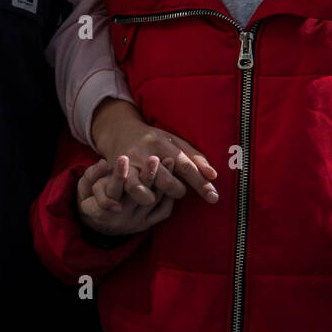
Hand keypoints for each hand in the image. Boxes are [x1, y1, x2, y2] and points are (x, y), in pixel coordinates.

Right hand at [76, 156, 175, 235]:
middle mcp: (121, 219)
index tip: (123, 157)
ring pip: (152, 201)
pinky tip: (173, 177)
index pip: (112, 191)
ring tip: (169, 161)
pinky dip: (169, 195)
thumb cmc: (91, 198)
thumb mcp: (85, 187)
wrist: (100, 223)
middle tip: (153, 158)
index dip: (118, 175)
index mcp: (101, 210)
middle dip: (146, 176)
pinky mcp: (147, 224)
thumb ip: (92, 174)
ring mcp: (136, 223)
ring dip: (162, 181)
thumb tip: (103, 163)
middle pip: (137, 196)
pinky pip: (163, 211)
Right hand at [89, 98, 218, 204]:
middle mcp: (146, 153)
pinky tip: (144, 202)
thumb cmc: (154, 140)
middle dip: (177, 190)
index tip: (213, 197)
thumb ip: (194, 158)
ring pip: (140, 187)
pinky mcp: (118, 173)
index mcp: (163, 143)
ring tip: (159, 198)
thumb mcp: (175, 142)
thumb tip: (213, 175)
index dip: (200, 182)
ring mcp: (130, 164)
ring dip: (153, 197)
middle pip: (165, 179)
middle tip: (181, 192)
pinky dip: (136, 198)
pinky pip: (126, 191)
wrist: (119, 129)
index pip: (185, 165)